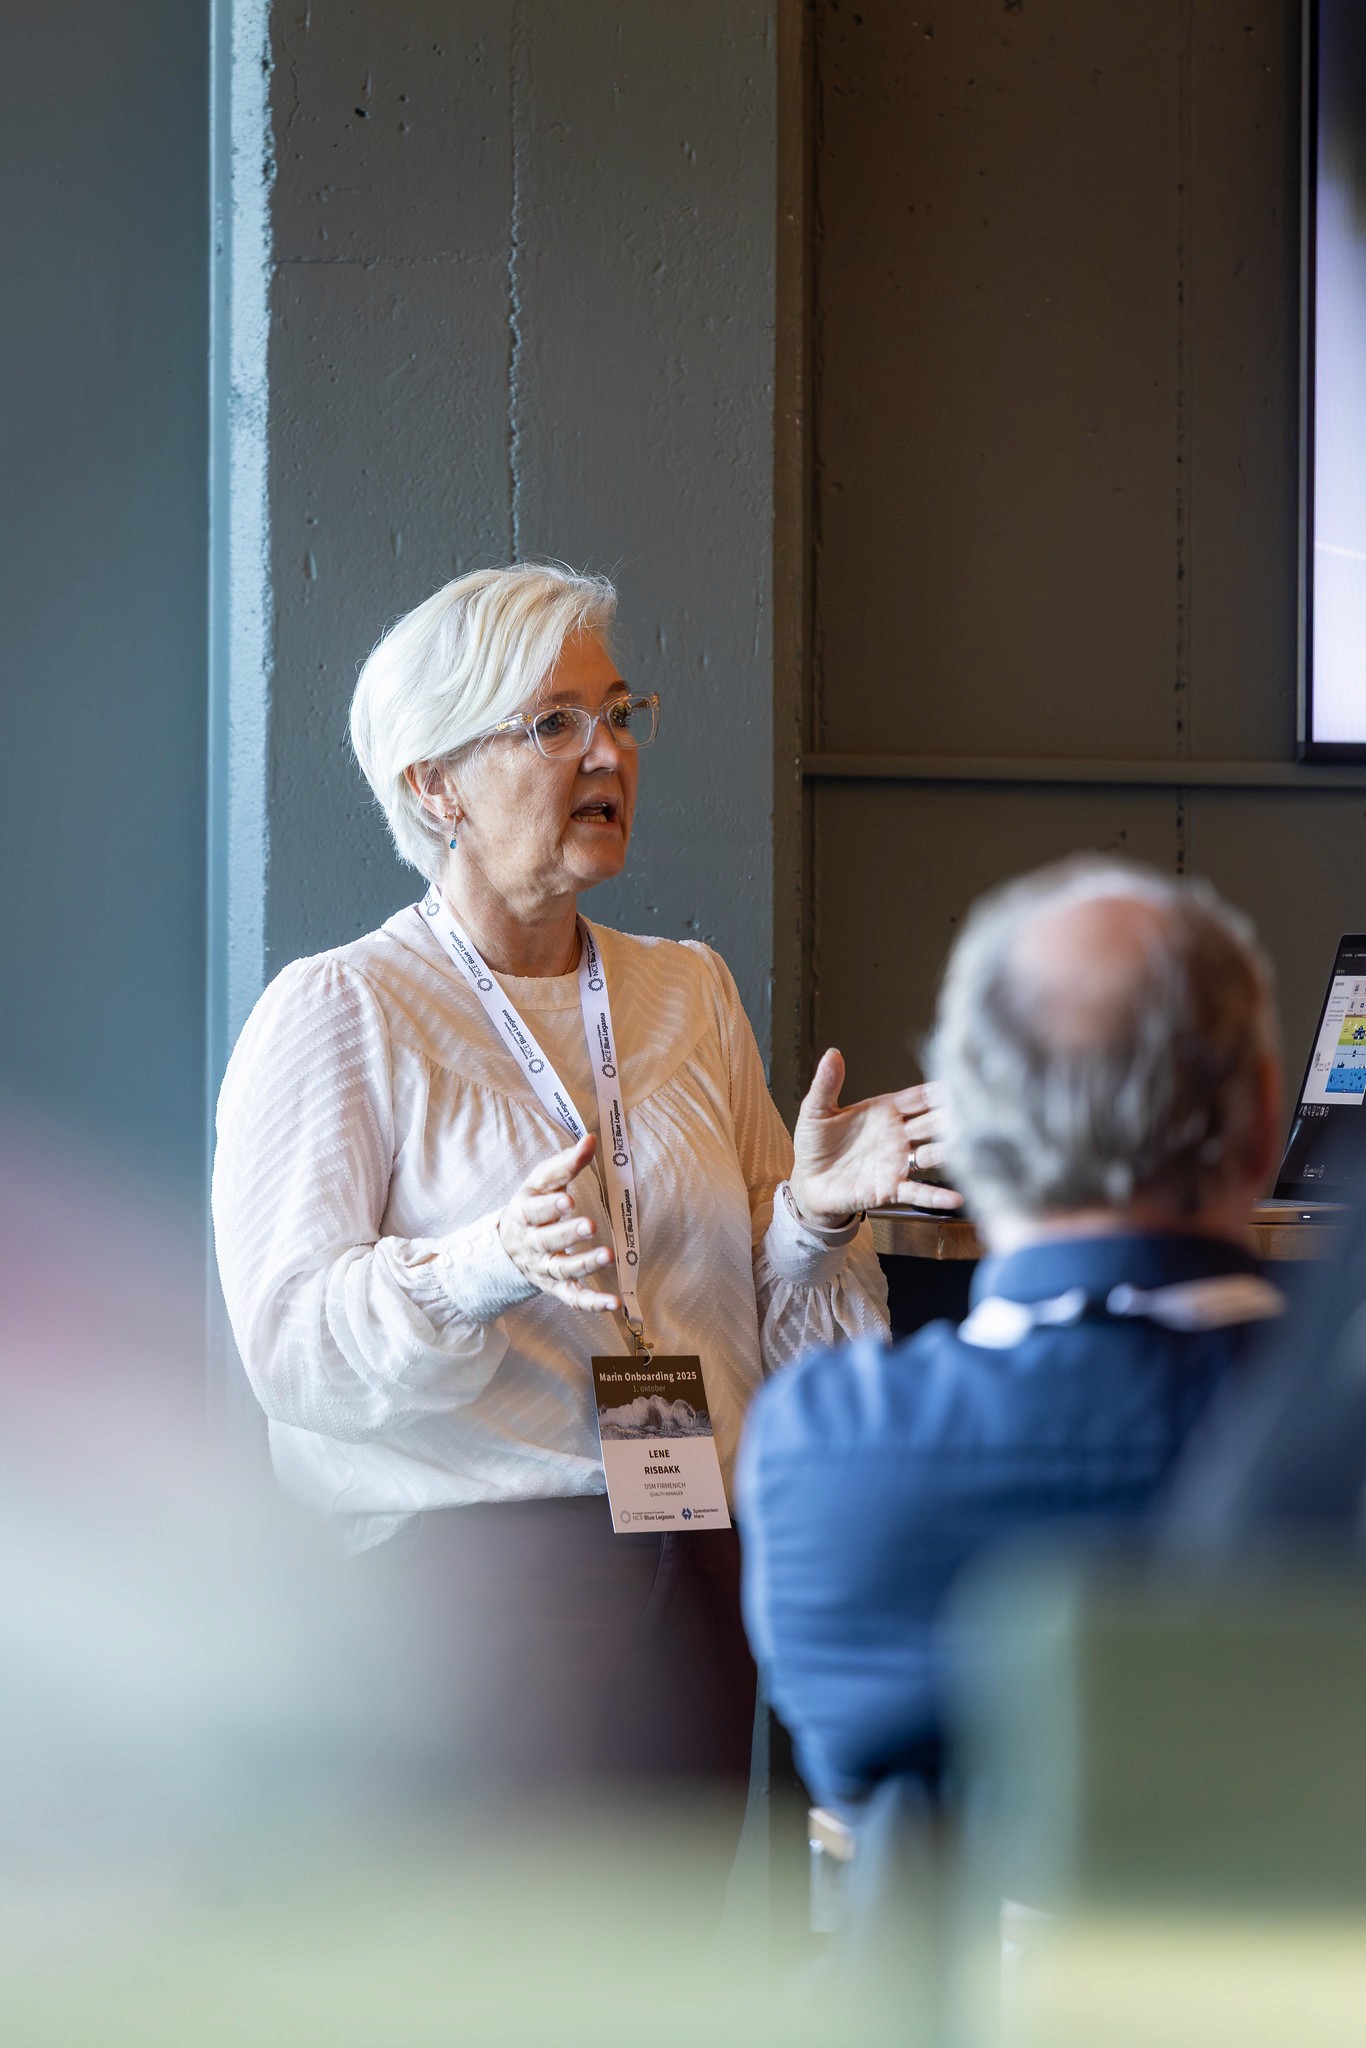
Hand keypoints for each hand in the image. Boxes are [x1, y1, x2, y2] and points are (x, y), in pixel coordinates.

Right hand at [498, 1134, 621, 1312]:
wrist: (507, 1249)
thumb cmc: (532, 1207)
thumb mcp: (540, 1183)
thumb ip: (566, 1163)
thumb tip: (591, 1139)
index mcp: (524, 1214)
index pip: (534, 1210)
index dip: (550, 1206)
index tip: (567, 1199)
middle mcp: (532, 1244)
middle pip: (548, 1241)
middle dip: (568, 1233)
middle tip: (589, 1225)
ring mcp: (544, 1269)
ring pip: (563, 1269)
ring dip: (585, 1264)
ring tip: (608, 1255)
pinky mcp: (556, 1288)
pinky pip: (574, 1298)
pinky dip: (592, 1303)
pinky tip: (613, 1304)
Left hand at [788, 1048, 963, 1222]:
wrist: (808, 1182)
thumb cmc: (815, 1145)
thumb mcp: (816, 1111)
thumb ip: (826, 1084)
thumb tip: (832, 1054)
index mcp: (885, 1111)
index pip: (919, 1098)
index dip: (938, 1091)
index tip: (960, 1082)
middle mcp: (898, 1135)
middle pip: (933, 1123)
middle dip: (952, 1118)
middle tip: (975, 1111)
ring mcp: (897, 1162)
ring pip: (932, 1154)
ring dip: (950, 1151)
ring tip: (970, 1149)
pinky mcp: (891, 1188)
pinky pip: (917, 1192)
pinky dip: (936, 1196)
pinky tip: (954, 1198)